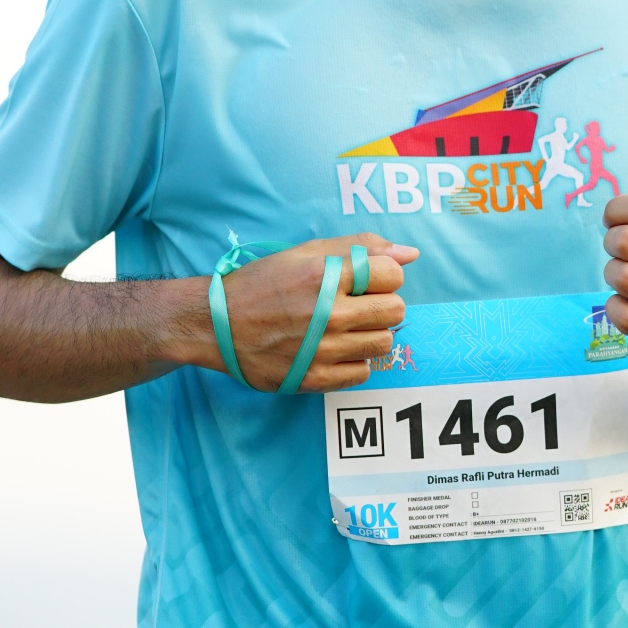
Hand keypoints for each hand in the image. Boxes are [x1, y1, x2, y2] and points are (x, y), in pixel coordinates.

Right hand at [213, 233, 417, 392]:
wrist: (217, 325)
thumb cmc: (263, 284)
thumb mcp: (305, 253)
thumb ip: (359, 249)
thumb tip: (410, 255)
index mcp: (324, 275)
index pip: (392, 274)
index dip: (384, 275)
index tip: (366, 280)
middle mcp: (326, 313)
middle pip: (395, 310)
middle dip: (383, 303)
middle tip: (358, 304)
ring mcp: (322, 350)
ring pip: (384, 343)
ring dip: (371, 333)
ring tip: (346, 327)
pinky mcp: (314, 379)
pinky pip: (363, 372)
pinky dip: (354, 360)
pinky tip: (333, 349)